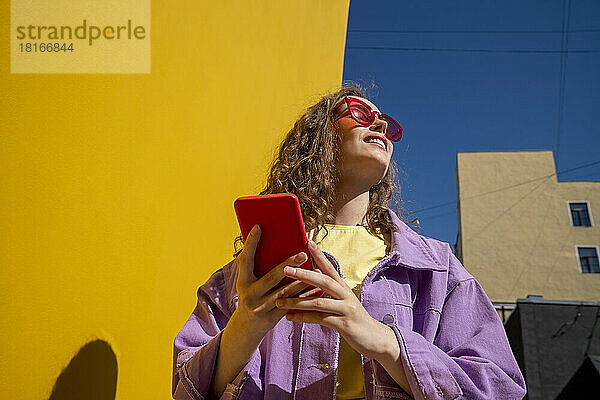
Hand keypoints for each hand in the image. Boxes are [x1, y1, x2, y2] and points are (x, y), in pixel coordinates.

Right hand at [229, 224, 313, 344]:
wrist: (246, 327)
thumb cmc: (252, 295)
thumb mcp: (249, 282)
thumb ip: (258, 266)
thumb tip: (274, 242)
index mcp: (242, 281)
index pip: (245, 259)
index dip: (250, 243)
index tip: (259, 227)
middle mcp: (249, 294)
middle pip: (271, 277)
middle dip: (288, 265)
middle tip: (303, 254)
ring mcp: (260, 308)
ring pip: (285, 293)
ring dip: (302, 282)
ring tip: (316, 270)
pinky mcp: (271, 318)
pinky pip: (291, 307)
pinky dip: (305, 297)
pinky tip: (318, 290)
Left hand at [274, 240, 392, 360]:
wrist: (374, 338)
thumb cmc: (353, 318)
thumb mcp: (343, 301)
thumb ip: (329, 292)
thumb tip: (312, 279)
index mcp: (343, 287)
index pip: (330, 267)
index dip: (320, 255)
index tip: (308, 242)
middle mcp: (345, 295)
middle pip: (323, 281)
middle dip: (303, 274)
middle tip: (285, 269)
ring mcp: (346, 309)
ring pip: (318, 302)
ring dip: (296, 301)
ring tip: (279, 301)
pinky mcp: (345, 324)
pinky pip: (320, 319)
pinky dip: (303, 318)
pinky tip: (290, 317)